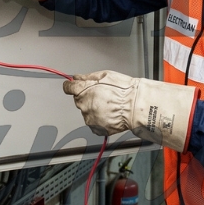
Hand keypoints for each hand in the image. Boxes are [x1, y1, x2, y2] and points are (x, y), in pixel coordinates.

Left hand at [62, 71, 196, 150]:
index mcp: (83, 90)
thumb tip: (76, 78)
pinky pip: (94, 124)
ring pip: (87, 112)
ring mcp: (90, 118)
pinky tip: (109, 115)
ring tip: (109, 106)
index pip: (68, 88)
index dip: (71, 86)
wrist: (135, 106)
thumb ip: (86, 77)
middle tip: (102, 96)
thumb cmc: (123, 90)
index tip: (72, 86)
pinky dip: (100, 120)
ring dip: (94, 109)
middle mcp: (83, 105)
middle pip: (79, 100)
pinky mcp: (97, 128)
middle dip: (87, 98)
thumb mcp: (104, 75)